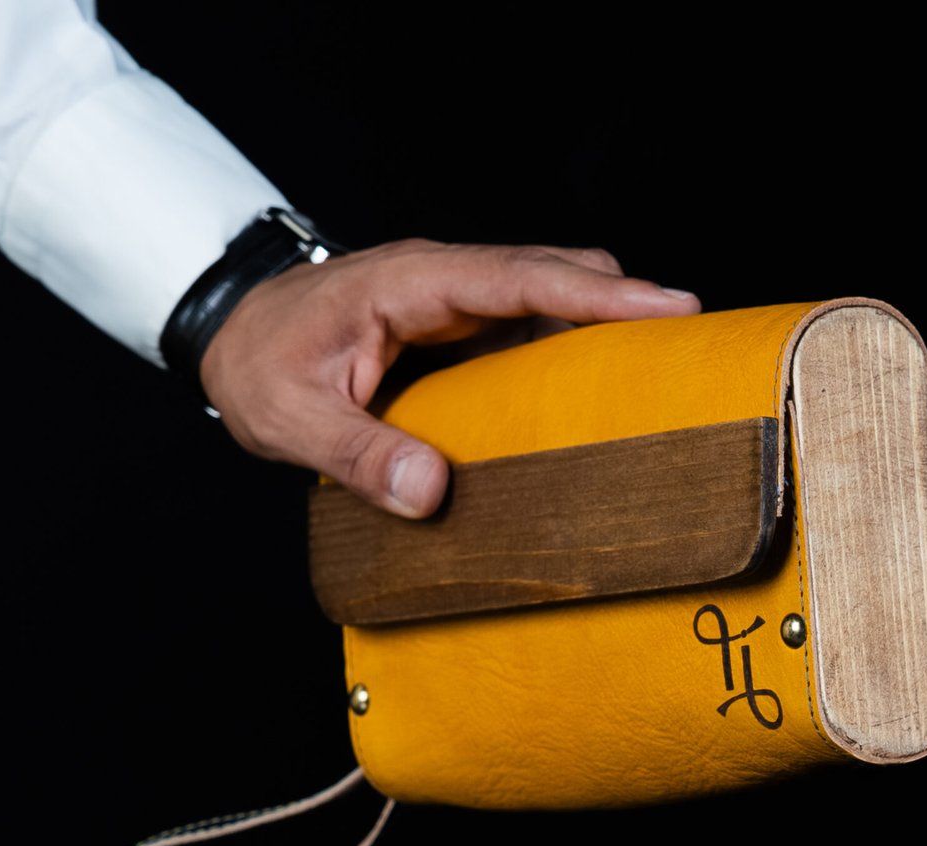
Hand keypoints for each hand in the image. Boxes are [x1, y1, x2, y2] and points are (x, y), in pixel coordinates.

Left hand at [198, 241, 699, 516]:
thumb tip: (434, 493)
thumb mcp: (291, 418)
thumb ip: (358, 453)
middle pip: (554, 272)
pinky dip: (574, 345)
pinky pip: (532, 324)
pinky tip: (602, 385)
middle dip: (625, 300)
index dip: (596, 293)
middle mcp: (444, 279)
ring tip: (668, 366)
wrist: (231, 335)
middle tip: (696, 340)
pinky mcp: (462, 325)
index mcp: (411, 283)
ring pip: (550, 293)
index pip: (519, 277)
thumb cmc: (257, 367)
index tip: (668, 304)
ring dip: (604, 323)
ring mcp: (457, 298)